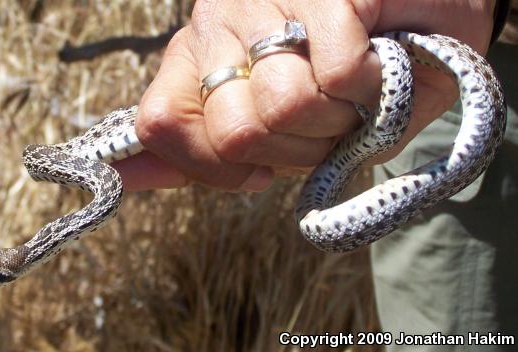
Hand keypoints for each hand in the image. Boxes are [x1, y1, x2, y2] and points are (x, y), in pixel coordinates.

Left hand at [113, 0, 494, 190]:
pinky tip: (374, 63)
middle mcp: (217, 22)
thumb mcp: (271, 135)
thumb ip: (196, 157)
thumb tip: (118, 180)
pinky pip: (335, 74)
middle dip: (294, 152)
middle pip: (234, 130)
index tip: (258, 174)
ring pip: (283, 104)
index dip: (212, 166)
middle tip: (323, 127)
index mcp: (195, 60)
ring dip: (334, 122)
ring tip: (350, 95)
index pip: (162, 124)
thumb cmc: (345, 92)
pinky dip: (368, 88)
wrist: (426, 33)